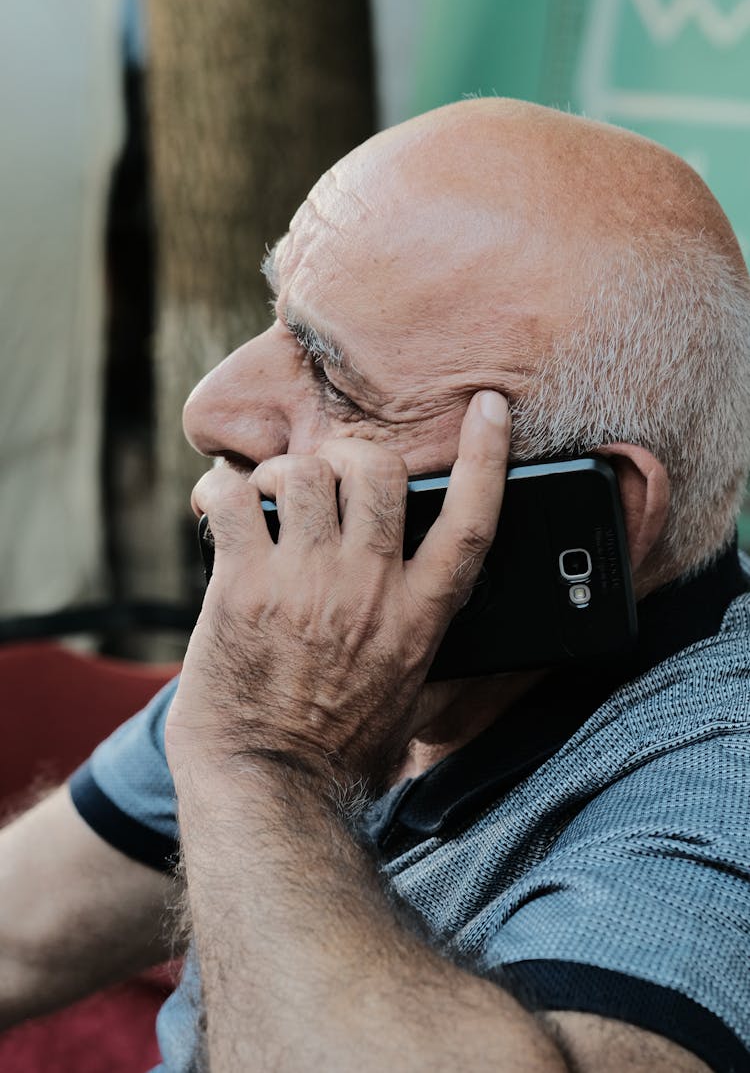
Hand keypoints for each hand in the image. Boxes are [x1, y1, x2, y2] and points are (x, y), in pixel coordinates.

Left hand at [166, 391, 509, 786]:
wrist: (269, 789)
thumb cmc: (339, 752)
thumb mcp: (414, 705)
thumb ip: (443, 664)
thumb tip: (486, 660)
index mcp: (418, 617)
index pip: (470, 522)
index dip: (486, 456)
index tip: (489, 408)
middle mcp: (368, 591)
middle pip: (379, 473)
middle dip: (354, 458)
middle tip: (331, 479)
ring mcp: (305, 586)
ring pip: (305, 473)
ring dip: (284, 472)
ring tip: (270, 496)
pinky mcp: (243, 588)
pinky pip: (234, 498)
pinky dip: (222, 488)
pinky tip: (221, 505)